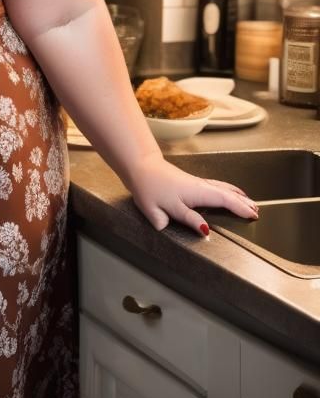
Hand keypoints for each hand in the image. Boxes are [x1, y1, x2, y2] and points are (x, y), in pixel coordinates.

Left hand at [122, 154, 259, 235]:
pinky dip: (226, 189)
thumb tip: (204, 231)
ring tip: (250, 202)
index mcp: (196, 193)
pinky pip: (215, 185)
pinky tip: (227, 191)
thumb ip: (187, 220)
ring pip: (222, 188)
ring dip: (237, 195)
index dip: (240, 209)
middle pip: (227, 194)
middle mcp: (199, 186)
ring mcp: (196, 182)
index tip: (253, 216)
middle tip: (258, 211)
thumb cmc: (148, 187)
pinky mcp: (190, 181)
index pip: (225, 201)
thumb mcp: (164, 210)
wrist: (139, 167)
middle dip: (243, 202)